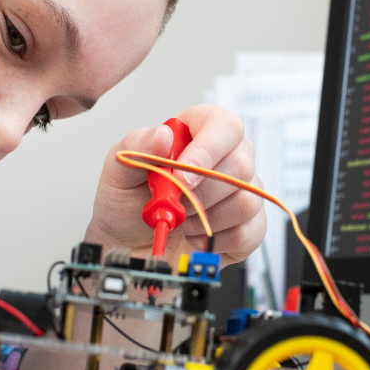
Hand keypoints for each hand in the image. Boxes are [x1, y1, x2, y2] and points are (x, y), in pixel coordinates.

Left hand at [85, 105, 267, 265]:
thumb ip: (139, 146)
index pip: (225, 126)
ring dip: (205, 220)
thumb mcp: (120, 167)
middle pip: (241, 166)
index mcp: (201, 131)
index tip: (181, 177)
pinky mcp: (249, 225)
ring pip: (246, 202)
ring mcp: (244, 191)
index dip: (207, 152)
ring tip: (181, 221)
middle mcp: (229, 156)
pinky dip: (214, 240)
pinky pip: (249, 232)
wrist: (127, 243)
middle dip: (199, 195)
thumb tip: (164, 135)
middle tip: (173, 204)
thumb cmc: (127, 200)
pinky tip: (194, 236)